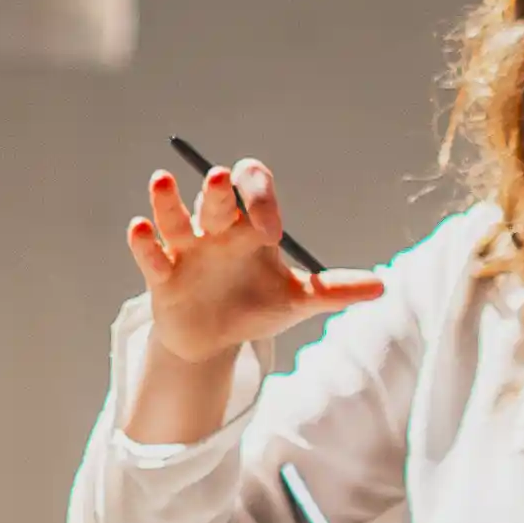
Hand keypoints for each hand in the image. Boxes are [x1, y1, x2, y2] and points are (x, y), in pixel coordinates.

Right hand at [124, 157, 382, 408]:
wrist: (219, 342)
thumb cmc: (256, 307)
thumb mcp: (297, 299)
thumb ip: (334, 289)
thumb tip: (382, 286)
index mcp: (249, 226)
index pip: (253, 190)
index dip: (261, 200)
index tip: (272, 231)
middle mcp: (215, 229)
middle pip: (215, 198)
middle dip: (218, 191)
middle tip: (221, 181)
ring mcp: (186, 250)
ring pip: (175, 216)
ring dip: (168, 201)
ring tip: (164, 181)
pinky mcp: (162, 275)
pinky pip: (150, 254)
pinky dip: (143, 242)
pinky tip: (141, 228)